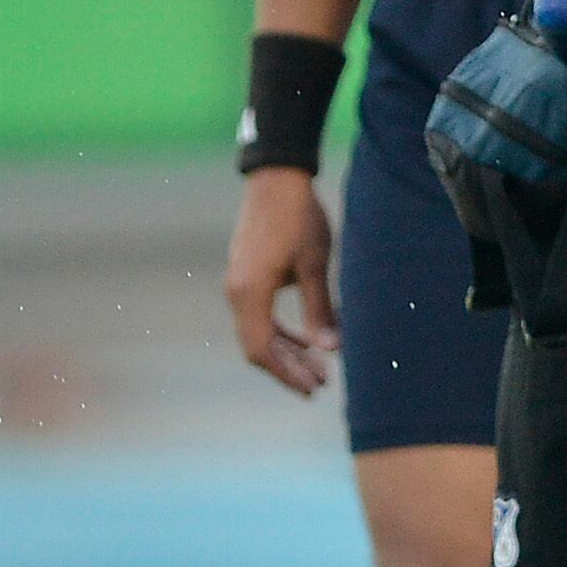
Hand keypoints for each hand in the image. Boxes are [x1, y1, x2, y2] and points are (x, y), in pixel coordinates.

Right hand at [223, 166, 338, 396]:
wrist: (277, 179)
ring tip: (318, 365)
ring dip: (287, 350)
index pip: (261, 349)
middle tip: (322, 383)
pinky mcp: (246, 275)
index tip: (313, 387)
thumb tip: (330, 349)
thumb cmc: (298, 219)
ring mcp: (238, 284)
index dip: (287, 374)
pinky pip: (259, 315)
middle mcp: (237, 292)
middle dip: (289, 367)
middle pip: (257, 346)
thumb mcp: (315, 265)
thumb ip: (320, 309)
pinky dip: (281, 331)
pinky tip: (306, 338)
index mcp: (250, 293)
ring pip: (258, 332)